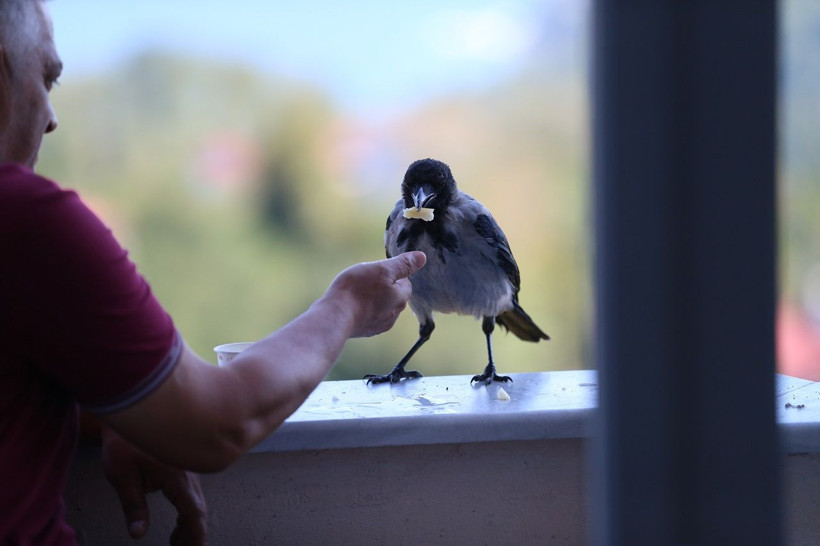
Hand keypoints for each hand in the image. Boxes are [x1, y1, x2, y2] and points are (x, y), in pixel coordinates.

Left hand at [101, 425, 207, 544]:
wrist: (130, 408)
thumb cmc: (123, 441)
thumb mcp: (122, 475)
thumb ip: (133, 505)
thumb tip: (138, 533)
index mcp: (174, 476)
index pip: (192, 511)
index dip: (196, 533)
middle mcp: (186, 472)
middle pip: (197, 509)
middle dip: (192, 533)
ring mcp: (186, 468)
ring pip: (194, 500)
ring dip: (188, 522)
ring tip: (177, 541)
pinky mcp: (181, 464)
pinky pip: (190, 491)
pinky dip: (187, 509)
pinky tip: (178, 518)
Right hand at [322, 251, 425, 337]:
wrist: (335, 317)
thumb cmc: (358, 289)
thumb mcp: (382, 269)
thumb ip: (403, 264)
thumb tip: (422, 257)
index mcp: (400, 298)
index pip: (405, 283)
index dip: (391, 274)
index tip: (376, 271)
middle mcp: (394, 314)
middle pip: (394, 296)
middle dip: (383, 287)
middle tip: (365, 280)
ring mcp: (380, 325)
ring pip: (381, 307)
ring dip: (373, 300)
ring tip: (356, 293)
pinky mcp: (366, 332)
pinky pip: (369, 318)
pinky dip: (363, 311)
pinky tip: (351, 306)